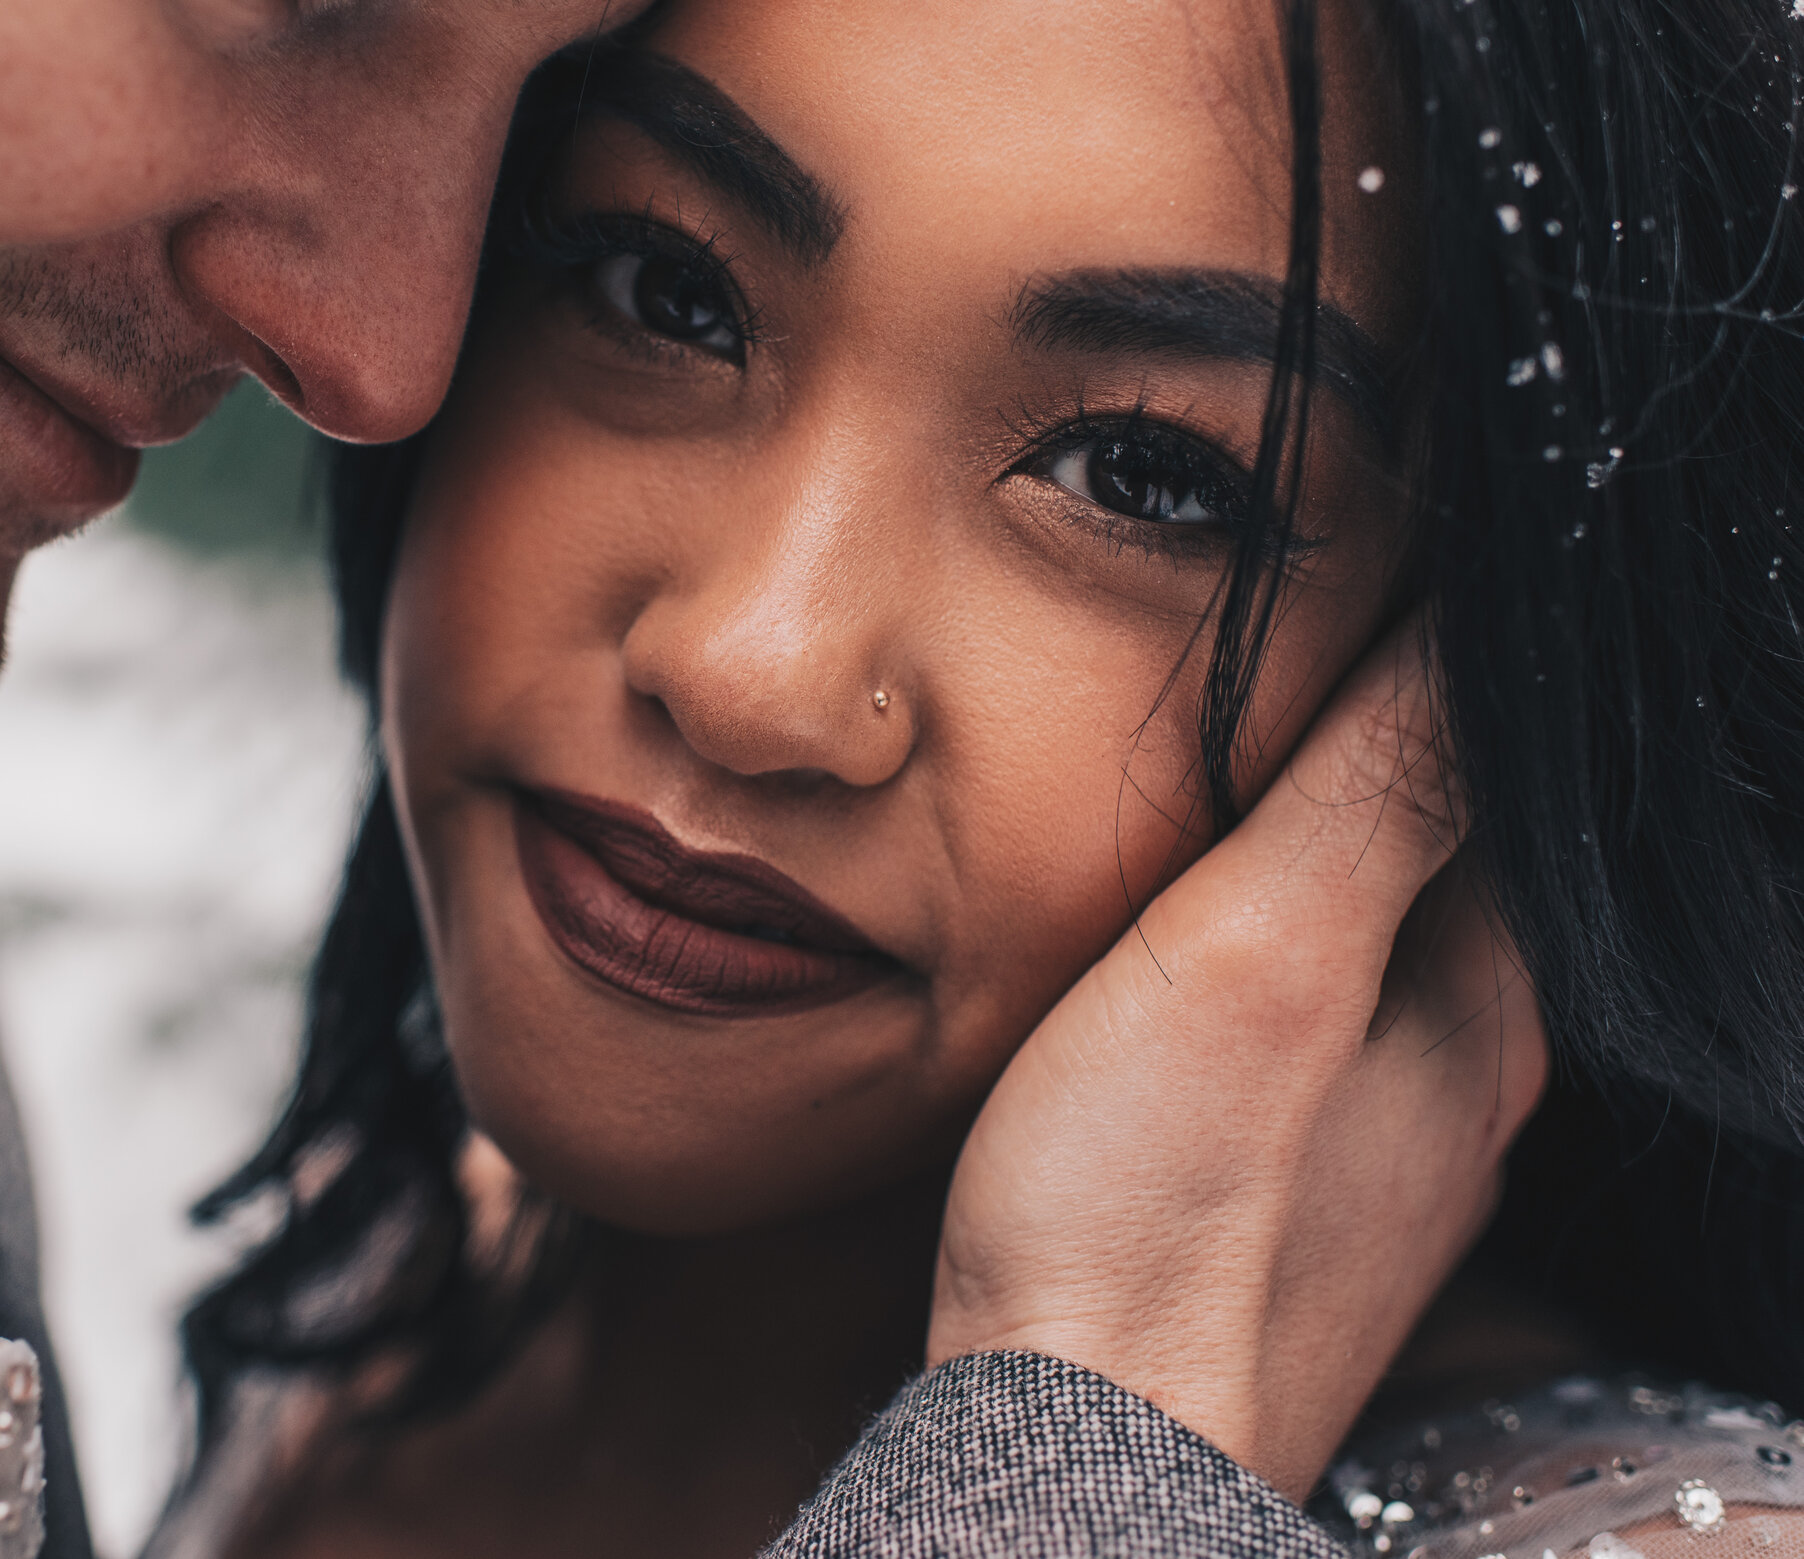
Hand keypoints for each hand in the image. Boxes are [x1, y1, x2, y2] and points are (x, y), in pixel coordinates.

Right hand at [927, 624, 1545, 1499]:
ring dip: (1306, 888)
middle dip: (1360, 780)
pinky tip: (1181, 988)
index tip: (1350, 596)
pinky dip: (1262, 986)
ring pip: (1365, 970)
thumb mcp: (1262, 957)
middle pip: (1435, 879)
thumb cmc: (1149, 1208)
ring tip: (1209, 822)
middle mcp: (1460, 1091)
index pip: (1501, 791)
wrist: (1071, 1443)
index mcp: (1478, 1009)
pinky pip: (1303, 1055)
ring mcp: (1381, 1169)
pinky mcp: (1288, 1222)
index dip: (1431, 681)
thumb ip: (1378, 791)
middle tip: (1262, 687)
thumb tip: (1493, 627)